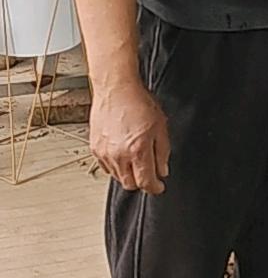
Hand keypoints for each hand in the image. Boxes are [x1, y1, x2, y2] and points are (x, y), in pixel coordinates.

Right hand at [90, 80, 169, 194]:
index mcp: (138, 150)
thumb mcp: (161, 125)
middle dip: (141, 182)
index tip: (159, 187)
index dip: (155, 187)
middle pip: (130, 184)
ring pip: (117, 177)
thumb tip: (162, 170)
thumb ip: (163, 151)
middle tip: (150, 174)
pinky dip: (116, 167)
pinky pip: (106, 167)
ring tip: (137, 160)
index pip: (146, 181)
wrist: (116, 89)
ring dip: (129, 174)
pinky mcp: (95, 149)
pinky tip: (123, 155)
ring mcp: (105, 153)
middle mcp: (119, 155)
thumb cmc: (139, 102)